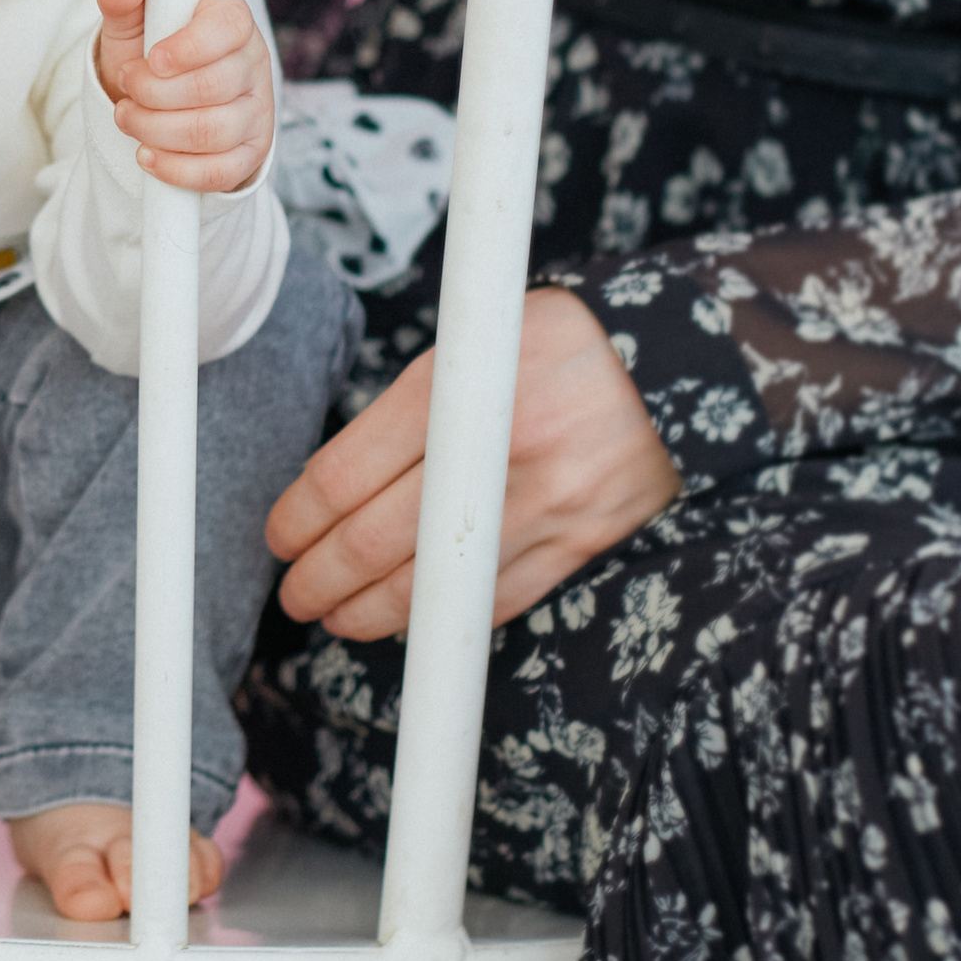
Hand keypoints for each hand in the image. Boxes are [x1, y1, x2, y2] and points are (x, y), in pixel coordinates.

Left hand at [93, 0, 273, 194]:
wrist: (156, 101)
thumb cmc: (148, 55)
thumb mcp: (131, 25)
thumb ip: (123, 2)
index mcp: (231, 19)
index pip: (227, 28)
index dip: (189, 47)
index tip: (153, 60)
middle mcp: (252, 62)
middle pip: (213, 86)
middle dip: (154, 94)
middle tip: (126, 89)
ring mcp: (257, 110)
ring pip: (213, 132)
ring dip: (156, 130)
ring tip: (127, 118)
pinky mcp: (250, 152)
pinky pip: (221, 172)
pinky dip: (177, 169)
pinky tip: (147, 155)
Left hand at [265, 284, 679, 642]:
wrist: (680, 356)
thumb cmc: (562, 342)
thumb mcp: (477, 341)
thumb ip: (413, 405)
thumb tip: (335, 480)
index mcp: (457, 390)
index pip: (346, 474)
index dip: (299, 517)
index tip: (279, 537)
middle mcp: (496, 452)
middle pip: (375, 541)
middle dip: (319, 577)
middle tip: (293, 592)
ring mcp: (542, 505)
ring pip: (431, 586)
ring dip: (367, 613)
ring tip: (335, 615)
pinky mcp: (579, 541)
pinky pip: (494, 600)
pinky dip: (442, 617)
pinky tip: (409, 619)